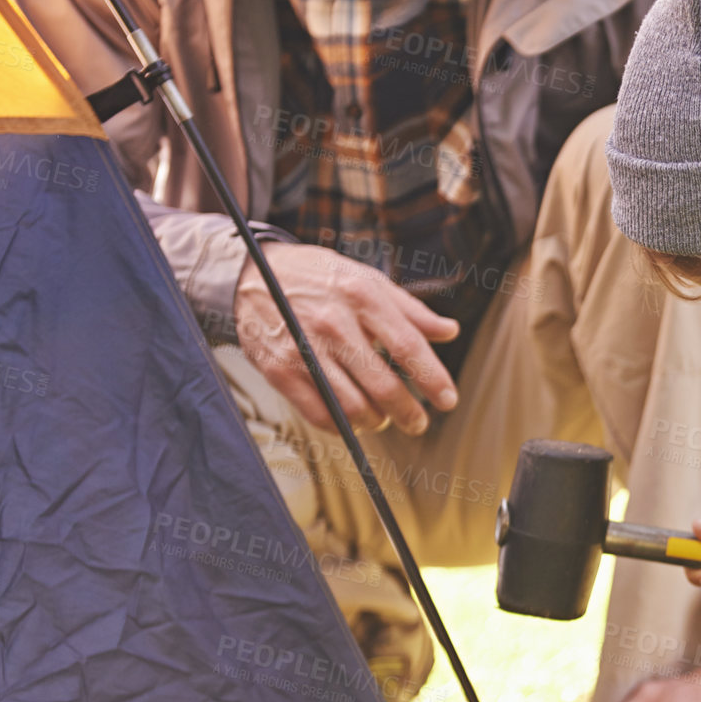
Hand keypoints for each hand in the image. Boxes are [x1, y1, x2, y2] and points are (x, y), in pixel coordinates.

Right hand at [234, 241, 460, 434]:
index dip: (432, 378)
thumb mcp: (367, 280)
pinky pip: (319, 414)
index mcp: (362, 296)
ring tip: (382, 417)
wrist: (251, 276)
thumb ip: (411, 310)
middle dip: (407, 413)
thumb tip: (450, 332)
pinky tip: (352, 419)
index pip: (407, 346)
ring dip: (375, 421)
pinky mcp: (279, 370)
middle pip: (382, 385)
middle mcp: (333, 323)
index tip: (449, 400)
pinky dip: (341, 426)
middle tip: (417, 422)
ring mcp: (304, 349)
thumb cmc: (319, 278)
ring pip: (351, 407)